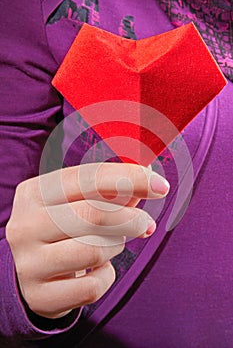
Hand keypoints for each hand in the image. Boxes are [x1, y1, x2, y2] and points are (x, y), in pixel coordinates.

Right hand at [6, 163, 168, 318]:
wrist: (33, 269)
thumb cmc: (64, 229)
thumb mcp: (79, 203)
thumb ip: (111, 190)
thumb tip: (148, 173)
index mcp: (35, 193)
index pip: (88, 177)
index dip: (130, 178)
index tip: (161, 186)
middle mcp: (25, 225)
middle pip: (94, 215)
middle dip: (132, 218)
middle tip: (145, 223)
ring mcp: (28, 263)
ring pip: (95, 252)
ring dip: (115, 247)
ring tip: (110, 244)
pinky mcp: (40, 295)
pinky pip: (92, 287)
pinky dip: (106, 276)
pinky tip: (98, 269)